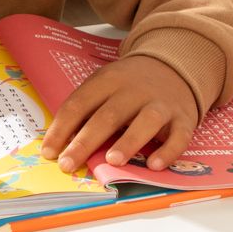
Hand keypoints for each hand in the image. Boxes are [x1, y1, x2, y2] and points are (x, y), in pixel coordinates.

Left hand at [40, 56, 197, 173]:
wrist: (174, 66)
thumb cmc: (130, 85)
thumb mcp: (104, 84)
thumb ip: (86, 108)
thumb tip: (60, 142)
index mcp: (108, 80)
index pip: (80, 103)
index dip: (62, 128)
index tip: (49, 152)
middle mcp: (134, 90)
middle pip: (108, 115)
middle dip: (86, 141)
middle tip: (68, 163)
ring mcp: (161, 103)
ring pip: (146, 121)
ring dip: (128, 141)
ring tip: (111, 162)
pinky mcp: (183, 118)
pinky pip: (178, 136)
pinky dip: (168, 151)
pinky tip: (154, 165)